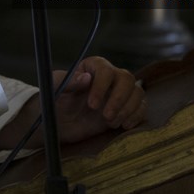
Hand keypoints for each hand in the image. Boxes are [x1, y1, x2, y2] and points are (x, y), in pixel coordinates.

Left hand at [0, 57, 145, 150]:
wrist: (57, 123)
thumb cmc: (53, 101)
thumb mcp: (54, 89)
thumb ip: (68, 82)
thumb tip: (86, 78)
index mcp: (92, 67)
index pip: (105, 70)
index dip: (102, 86)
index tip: (92, 104)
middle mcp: (109, 77)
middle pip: (127, 79)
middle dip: (119, 99)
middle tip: (106, 116)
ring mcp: (118, 93)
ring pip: (137, 92)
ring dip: (128, 109)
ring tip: (111, 123)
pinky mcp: (124, 109)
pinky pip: (141, 107)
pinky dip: (136, 116)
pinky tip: (124, 126)